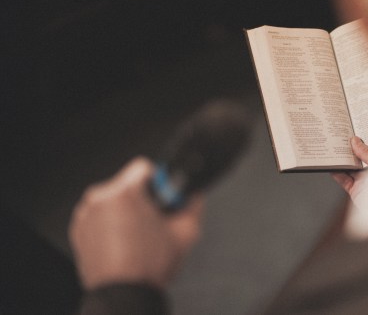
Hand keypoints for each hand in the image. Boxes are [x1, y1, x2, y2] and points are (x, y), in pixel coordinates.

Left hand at [69, 157, 202, 289]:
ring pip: (113, 199)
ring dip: (126, 209)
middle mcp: (100, 198)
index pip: (144, 167)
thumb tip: (194, 194)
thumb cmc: (149, 266)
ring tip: (137, 234)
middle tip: (153, 220)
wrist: (124, 295)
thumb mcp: (186, 233)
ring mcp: (86, 214)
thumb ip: (193, 204)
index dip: (160, 181)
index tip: (163, 196)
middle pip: (127, 184)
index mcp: (125, 193)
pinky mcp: (79, 229)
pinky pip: (99, 215)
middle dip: (142, 197)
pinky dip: (111, 223)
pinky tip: (123, 241)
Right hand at [331, 136, 367, 200]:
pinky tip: (332, 166)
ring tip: (334, 151)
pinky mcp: (356, 192)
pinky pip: (344, 181)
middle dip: (350, 152)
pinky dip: (337, 174)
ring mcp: (365, 184)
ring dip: (342, 162)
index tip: (353, 136)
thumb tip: (357, 142)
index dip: (363, 144)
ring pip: (350, 170)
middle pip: (360, 160)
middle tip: (340, 142)